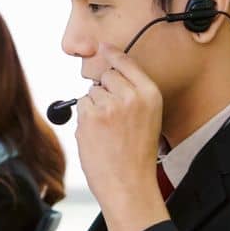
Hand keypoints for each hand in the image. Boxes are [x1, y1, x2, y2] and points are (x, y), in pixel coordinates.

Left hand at [76, 43, 171, 230]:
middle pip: (104, 76)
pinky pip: (80, 106)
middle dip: (103, 90)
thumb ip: (133, 95)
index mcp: (150, 94)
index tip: (103, 47)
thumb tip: (107, 77)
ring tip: (106, 131)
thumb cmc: (137, 155)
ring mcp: (108, 104)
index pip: (126, 63)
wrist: (129, 183)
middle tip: (112, 117)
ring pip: (90, 92)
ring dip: (93, 107)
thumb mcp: (148, 118)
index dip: (112, 55)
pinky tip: (97, 135)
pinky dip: (83, 119)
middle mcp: (130, 95)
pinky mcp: (89, 116)